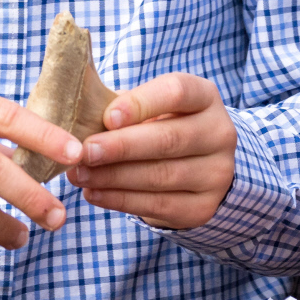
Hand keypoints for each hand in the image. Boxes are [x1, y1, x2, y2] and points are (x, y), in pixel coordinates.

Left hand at [65, 72, 235, 228]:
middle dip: (121, 147)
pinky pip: (157, 205)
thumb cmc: (164, 125)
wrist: (201, 165)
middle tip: (84, 152)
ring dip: (113, 177)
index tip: (107, 117)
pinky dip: (119, 200)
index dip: (141, 103)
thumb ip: (124, 105)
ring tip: (80, 174)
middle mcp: (219, 133)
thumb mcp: (154, 105)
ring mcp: (216, 173)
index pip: (177, 92)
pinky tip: (94, 193)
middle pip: (168, 139)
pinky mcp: (203, 207)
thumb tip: (80, 112)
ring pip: (160, 176)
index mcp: (205, 97)